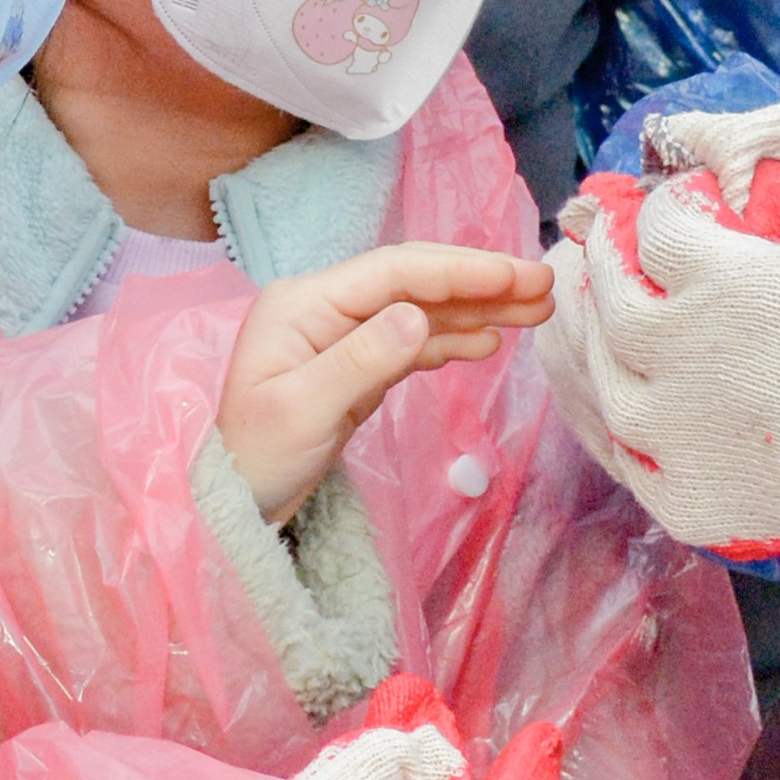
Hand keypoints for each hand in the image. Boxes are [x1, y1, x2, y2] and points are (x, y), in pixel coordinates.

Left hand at [220, 244, 552, 522]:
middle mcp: (327, 306)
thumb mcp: (302, 412)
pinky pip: (416, 340)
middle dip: (480, 280)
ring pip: (424, 308)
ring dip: (479, 306)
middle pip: (415, 281)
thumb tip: (417, 316)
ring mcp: (345, 332)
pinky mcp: (360, 363)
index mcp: (306, 302)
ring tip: (538, 309)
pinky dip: (455, 338)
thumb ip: (361, 360)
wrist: (235, 510)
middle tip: (544, 284)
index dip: (458, 269)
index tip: (513, 274)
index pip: (394, 271)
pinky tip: (491, 340)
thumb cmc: (258, 459)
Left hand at [537, 167, 779, 559]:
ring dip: (593, 341)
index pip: (659, 225)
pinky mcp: (683, 500)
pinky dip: (611, 423)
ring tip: (600, 325)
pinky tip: (618, 410)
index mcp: (730, 276)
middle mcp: (679, 346)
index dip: (666, 209)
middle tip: (611, 252)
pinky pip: (620, 454)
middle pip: (608, 293)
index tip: (679, 209)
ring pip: (599, 373)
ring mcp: (671, 429)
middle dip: (606, 264)